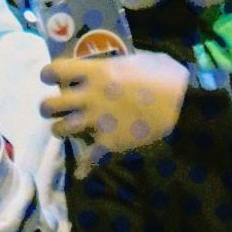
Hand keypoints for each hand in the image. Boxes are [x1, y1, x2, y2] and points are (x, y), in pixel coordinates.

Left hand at [39, 50, 189, 172]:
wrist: (183, 105)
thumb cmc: (165, 75)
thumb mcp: (137, 59)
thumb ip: (116, 64)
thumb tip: (110, 64)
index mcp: (96, 72)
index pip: (55, 71)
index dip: (49, 74)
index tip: (52, 77)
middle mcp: (90, 96)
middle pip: (50, 105)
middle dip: (48, 107)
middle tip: (55, 107)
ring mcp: (97, 121)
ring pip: (61, 130)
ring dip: (61, 130)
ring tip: (66, 129)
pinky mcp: (109, 142)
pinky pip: (89, 158)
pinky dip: (84, 167)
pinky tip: (81, 172)